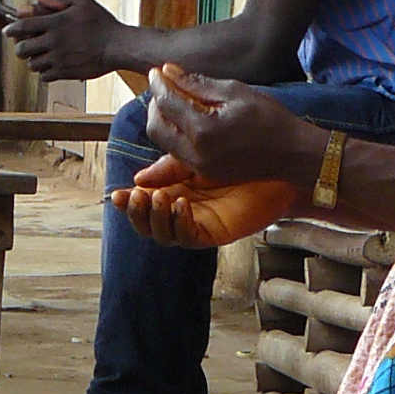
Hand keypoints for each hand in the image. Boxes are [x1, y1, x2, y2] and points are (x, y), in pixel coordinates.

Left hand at [3, 0, 124, 79]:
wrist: (118, 47)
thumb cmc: (102, 23)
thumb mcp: (83, 2)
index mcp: (55, 23)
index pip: (22, 26)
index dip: (9, 28)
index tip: (7, 30)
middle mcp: (54, 42)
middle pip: (21, 48)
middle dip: (20, 46)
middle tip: (25, 44)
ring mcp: (58, 59)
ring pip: (31, 64)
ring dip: (33, 60)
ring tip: (42, 54)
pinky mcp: (65, 72)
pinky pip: (44, 76)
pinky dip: (44, 72)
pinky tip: (53, 64)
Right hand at [109, 157, 299, 248]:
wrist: (278, 168)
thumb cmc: (243, 158)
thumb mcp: (198, 157)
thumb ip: (170, 167)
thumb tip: (138, 179)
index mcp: (174, 190)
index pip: (144, 202)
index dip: (128, 201)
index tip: (116, 194)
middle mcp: (181, 211)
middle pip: (147, 223)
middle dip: (135, 213)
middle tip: (133, 198)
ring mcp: (195, 224)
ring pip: (163, 234)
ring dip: (156, 217)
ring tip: (159, 197)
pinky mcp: (212, 234)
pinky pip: (187, 236)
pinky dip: (179, 223)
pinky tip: (181, 204)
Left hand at [144, 65, 325, 189]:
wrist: (293, 154)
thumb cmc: (270, 118)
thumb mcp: (235, 92)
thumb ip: (198, 83)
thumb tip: (170, 71)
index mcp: (204, 130)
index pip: (167, 103)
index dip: (159, 84)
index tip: (157, 71)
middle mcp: (196, 153)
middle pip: (156, 127)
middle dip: (155, 104)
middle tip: (164, 87)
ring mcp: (199, 167)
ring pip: (163, 142)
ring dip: (163, 120)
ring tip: (174, 101)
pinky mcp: (205, 173)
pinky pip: (177, 153)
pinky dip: (175, 134)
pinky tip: (187, 120)